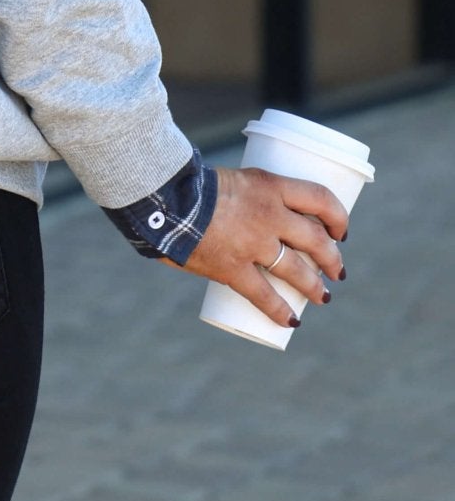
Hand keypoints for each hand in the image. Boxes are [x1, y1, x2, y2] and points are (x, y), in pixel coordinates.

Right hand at [163, 166, 347, 324]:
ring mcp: (253, 244)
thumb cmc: (186, 183)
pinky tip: (290, 321)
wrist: (161, 197)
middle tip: (337, 269)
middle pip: (315, 239)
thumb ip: (237, 199)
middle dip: (332, 257)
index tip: (340, 230)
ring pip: (297, 270)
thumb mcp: (226, 179)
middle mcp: (270, 214)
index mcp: (270, 185)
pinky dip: (279, 311)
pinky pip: (264, 295)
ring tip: (323, 296)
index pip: (321, 199)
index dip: (338, 217)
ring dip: (314, 286)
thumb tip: (235, 215)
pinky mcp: (233, 269)